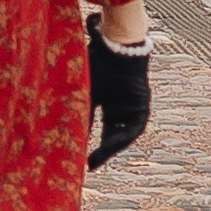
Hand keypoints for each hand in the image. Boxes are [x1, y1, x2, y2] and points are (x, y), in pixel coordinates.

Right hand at [87, 19, 151, 167]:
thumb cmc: (100, 64)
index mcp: (106, 100)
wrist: (117, 48)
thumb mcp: (87, 91)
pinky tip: (113, 145)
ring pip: (123, 133)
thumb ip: (81, 110)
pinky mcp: (143, 107)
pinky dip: (123, 137)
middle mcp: (121, 106)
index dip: (91, 142)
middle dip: (102, 150)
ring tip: (99, 157)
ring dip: (112, 146)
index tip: (83, 158)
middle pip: (112, 133)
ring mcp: (133, 107)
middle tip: (90, 163)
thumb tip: (68, 132)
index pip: (98, 126)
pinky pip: (134, 128)